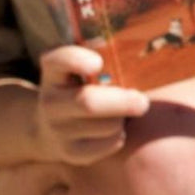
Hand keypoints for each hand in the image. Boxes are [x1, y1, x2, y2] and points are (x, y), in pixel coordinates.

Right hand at [36, 45, 150, 165]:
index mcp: (54, 70)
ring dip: (124, 117)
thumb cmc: (83, 85)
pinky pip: (110, 143)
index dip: (77, 60)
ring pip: (107, 125)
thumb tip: (145, 41)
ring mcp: (58, 129)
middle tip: (143, 101)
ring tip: (123, 112)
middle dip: (122, 101)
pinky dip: (121, 135)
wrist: (53, 126)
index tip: (98, 64)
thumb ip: (105, 51)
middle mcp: (50, 100)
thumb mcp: (84, 66)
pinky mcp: (72, 153)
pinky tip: (115, 128)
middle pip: (88, 102)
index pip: (59, 60)